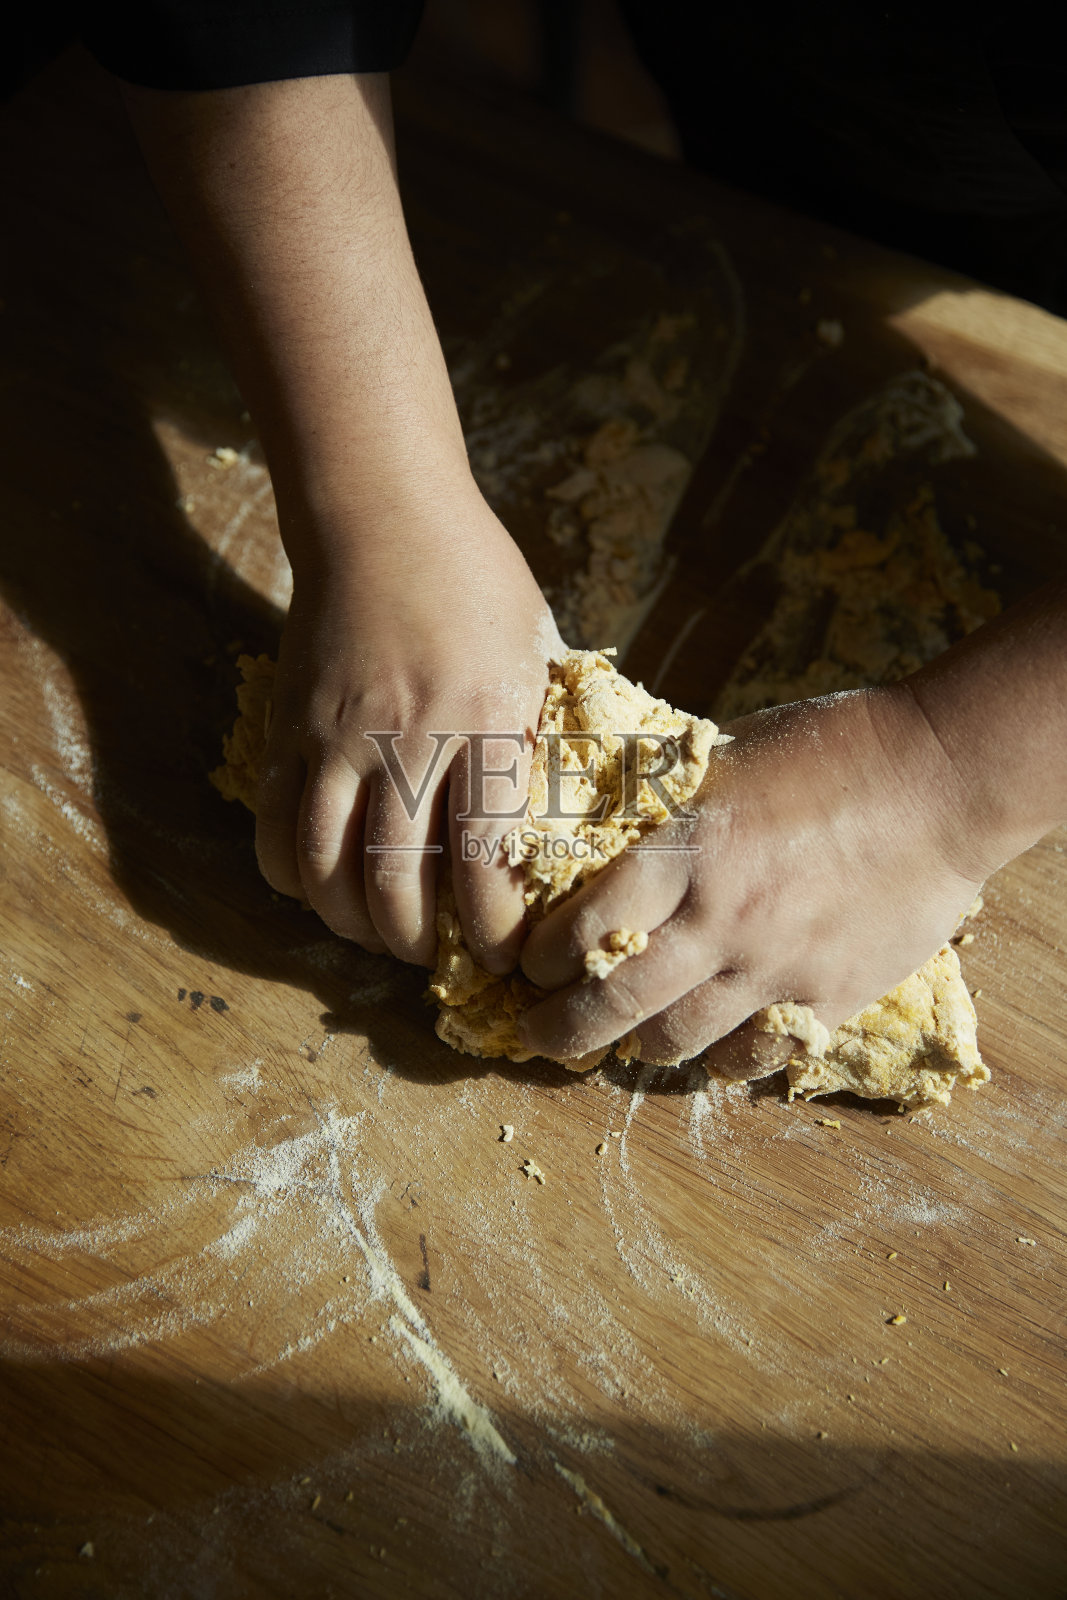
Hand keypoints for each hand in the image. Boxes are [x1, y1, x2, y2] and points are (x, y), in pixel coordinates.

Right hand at [254, 492, 562, 970]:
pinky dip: (290, 875)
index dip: (491, 927)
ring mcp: (338, 737)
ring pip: (326, 868)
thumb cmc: (474, 577)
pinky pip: (275, 827)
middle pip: (397, 880)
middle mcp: (410, 739)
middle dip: (415, 941)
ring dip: (350, 921)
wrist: (379, 512)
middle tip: (432, 955)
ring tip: (374, 932)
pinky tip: (317, 886)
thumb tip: (555, 805)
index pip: (486, 858)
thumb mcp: (534, 651)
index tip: (502, 953)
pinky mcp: (289, 729)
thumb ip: (536, 731)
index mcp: (486, 721)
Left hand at [517, 685, 990, 1063]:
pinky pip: (754, 1055)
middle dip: (560, 1028)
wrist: (943, 780)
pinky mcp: (828, 996)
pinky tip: (707, 1052)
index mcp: (687, 851)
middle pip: (614, 1002)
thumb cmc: (834, 749)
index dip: (543, 957)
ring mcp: (775, 967)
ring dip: (635, 1047)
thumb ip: (670, 806)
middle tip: (538, 1035)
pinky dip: (719, 1062)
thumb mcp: (728, 757)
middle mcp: (720, 919)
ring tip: (619, 1042)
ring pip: (676, 1040)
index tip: (530, 964)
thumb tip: (612, 827)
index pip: (585, 927)